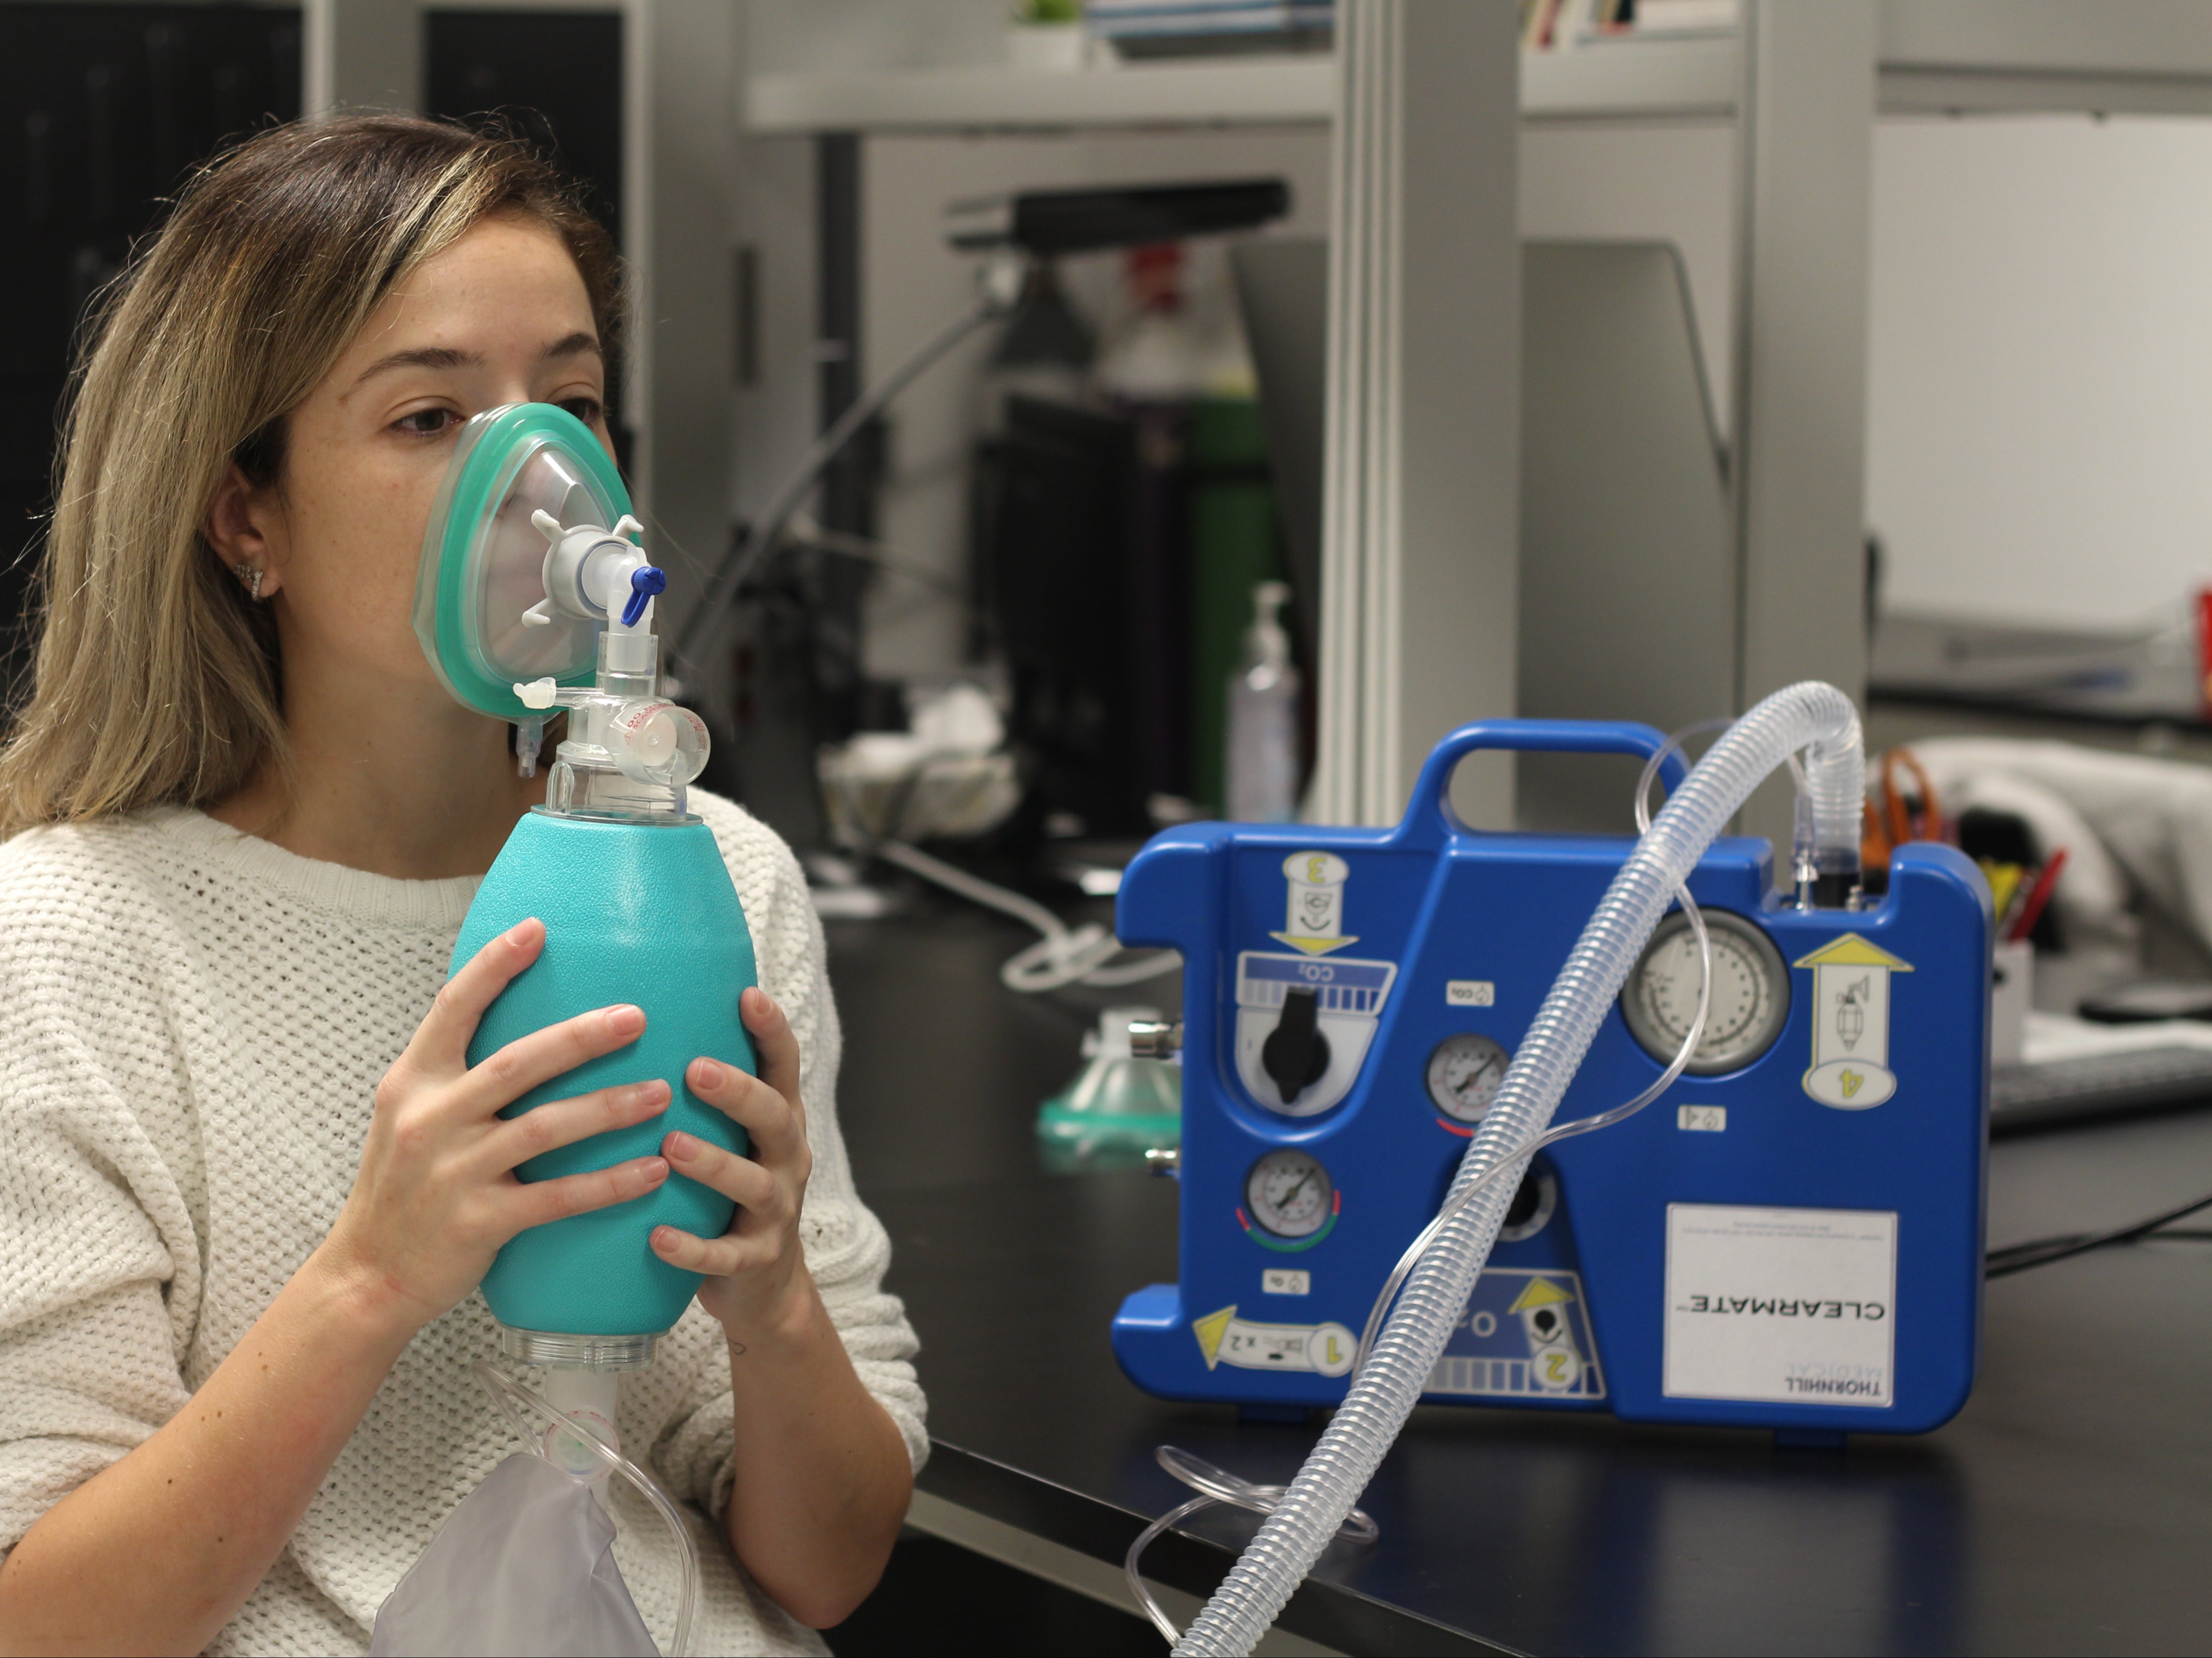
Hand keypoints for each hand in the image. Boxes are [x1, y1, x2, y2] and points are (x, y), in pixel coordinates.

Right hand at [319, 917, 674, 1333]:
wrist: (368, 1275)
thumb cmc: (404, 1186)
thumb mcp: (408, 1115)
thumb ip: (454, 1072)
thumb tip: (520, 1017)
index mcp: (412, 1082)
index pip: (452, 1008)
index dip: (493, 966)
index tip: (538, 928)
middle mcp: (428, 1119)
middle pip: (516, 1063)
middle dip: (580, 1037)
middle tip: (637, 1015)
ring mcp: (452, 1171)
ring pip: (544, 1127)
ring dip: (609, 1109)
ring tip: (662, 1093)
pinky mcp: (478, 1222)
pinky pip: (557, 1197)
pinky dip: (609, 1183)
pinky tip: (652, 1171)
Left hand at [650, 987, 814, 1341]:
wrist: (764, 1285)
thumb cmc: (727, 1192)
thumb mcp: (732, 1136)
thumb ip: (703, 1094)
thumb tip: (635, 1020)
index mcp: (779, 1121)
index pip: (783, 1066)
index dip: (771, 1031)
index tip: (747, 995)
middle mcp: (787, 1159)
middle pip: (776, 1118)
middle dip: (740, 1093)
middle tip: (697, 1070)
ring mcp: (776, 1212)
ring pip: (755, 1185)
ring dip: (714, 1164)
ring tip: (672, 1146)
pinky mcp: (755, 1260)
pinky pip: (725, 1255)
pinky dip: (692, 1247)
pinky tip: (657, 1237)